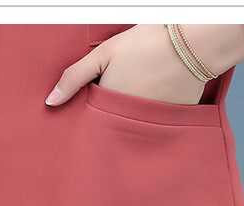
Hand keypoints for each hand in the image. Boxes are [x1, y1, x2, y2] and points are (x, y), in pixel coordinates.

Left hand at [45, 24, 243, 106]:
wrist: (193, 43)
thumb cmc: (146, 44)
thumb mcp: (104, 55)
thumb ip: (75, 78)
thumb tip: (50, 103)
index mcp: (108, 105)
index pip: (91, 117)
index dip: (91, 107)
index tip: (91, 99)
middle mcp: (128, 120)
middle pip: (111, 123)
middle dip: (110, 114)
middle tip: (119, 92)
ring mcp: (150, 121)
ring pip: (132, 123)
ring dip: (131, 114)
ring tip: (139, 90)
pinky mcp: (171, 120)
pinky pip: (154, 121)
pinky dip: (152, 112)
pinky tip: (156, 92)